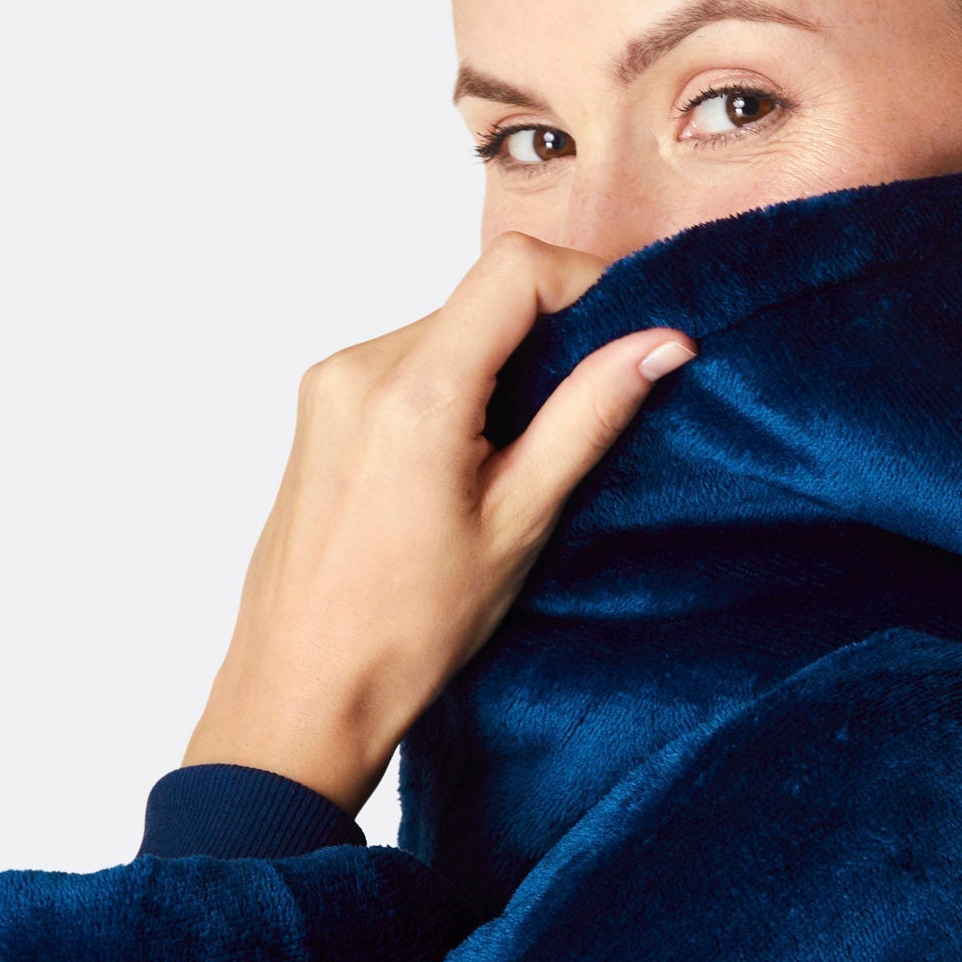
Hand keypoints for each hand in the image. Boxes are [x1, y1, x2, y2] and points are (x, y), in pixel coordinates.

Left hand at [181, 230, 696, 816]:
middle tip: (586, 413)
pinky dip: (458, 386)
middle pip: (483, 297)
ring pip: (450, 328)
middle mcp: (358, 368)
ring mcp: (330, 383)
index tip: (628, 333)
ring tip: (517, 458)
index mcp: (412, 393)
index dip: (587, 283)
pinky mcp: (320, 405)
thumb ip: (589, 416)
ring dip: (503, 366)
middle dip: (550, 337)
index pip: (515, 268)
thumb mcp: (519, 521)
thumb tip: (661, 343)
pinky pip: (409, 359)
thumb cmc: (405, 632)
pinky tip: (469, 463)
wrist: (300, 693)